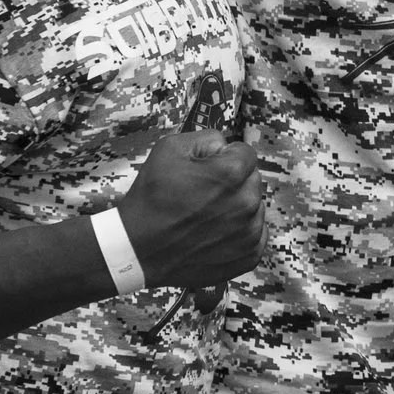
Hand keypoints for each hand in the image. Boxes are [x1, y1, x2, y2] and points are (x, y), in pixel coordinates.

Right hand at [114, 131, 265, 291]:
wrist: (137, 249)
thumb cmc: (151, 199)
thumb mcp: (169, 149)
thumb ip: (207, 138)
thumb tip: (225, 145)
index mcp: (231, 174)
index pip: (246, 154)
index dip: (225, 158)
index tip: (208, 170)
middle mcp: (247, 202)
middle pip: (252, 180)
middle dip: (233, 182)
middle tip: (204, 194)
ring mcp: (250, 232)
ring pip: (255, 207)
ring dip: (238, 207)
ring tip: (206, 216)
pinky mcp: (249, 255)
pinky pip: (256, 234)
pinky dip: (240, 233)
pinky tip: (216, 233)